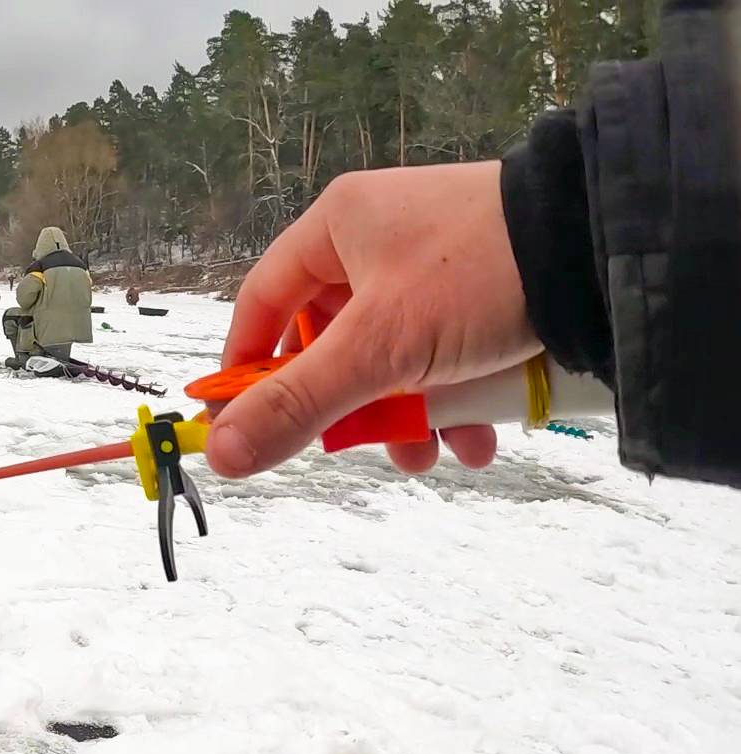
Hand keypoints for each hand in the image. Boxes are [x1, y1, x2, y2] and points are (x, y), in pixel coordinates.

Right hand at [208, 161, 543, 477]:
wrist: (608, 247)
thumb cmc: (477, 277)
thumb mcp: (378, 349)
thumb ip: (297, 404)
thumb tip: (218, 455)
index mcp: (337, 226)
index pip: (262, 302)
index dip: (247, 368)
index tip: (242, 424)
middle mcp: (380, 236)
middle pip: (333, 340)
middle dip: (350, 407)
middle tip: (359, 447)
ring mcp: (435, 261)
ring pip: (395, 355)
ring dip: (409, 416)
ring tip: (435, 452)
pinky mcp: (488, 283)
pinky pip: (447, 351)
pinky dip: (456, 398)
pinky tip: (479, 435)